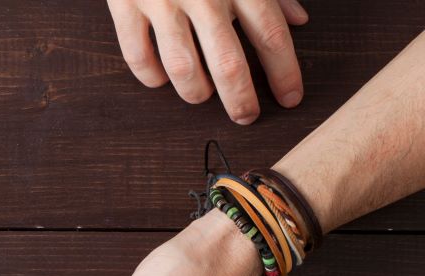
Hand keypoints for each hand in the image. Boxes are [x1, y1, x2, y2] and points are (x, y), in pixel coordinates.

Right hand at [107, 0, 306, 123]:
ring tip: (202, 96)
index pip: (271, 35)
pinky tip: (161, 79)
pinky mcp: (126, 4)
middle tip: (246, 116)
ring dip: (195, 92)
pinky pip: (137, 55)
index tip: (290, 98)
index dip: (284, 73)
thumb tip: (298, 21)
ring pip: (182, 68)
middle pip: (228, 63)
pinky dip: (151, 76)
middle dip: (240, 100)